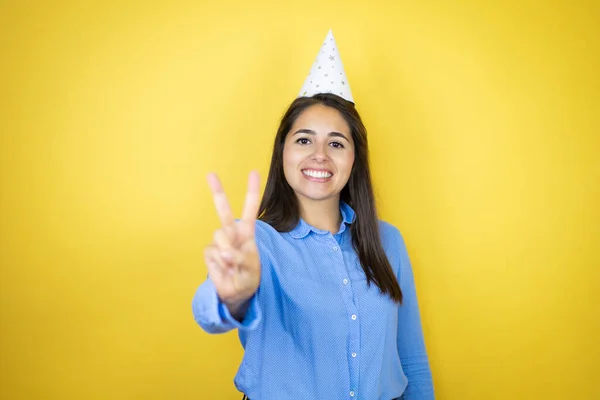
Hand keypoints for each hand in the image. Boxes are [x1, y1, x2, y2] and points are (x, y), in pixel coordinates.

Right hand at [205, 171, 260, 317]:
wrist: (236, 293)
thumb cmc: (247, 278)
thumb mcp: (251, 270)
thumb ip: (239, 259)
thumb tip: (224, 253)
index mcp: (247, 234)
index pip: (250, 209)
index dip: (252, 191)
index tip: (253, 172)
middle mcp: (233, 235)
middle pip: (224, 211)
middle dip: (217, 192)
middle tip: (210, 174)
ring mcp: (220, 243)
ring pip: (220, 236)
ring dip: (227, 252)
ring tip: (232, 266)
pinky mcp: (210, 252)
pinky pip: (213, 253)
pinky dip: (219, 264)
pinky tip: (224, 269)